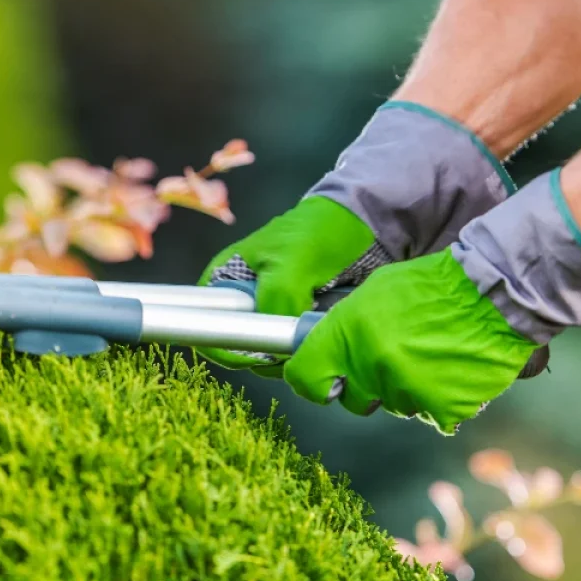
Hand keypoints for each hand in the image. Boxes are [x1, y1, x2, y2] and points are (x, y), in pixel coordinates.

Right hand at [195, 102, 514, 372]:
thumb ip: (273, 300)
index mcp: (226, 278)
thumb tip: (269, 341)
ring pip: (272, 356)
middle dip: (266, 354)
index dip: (225, 344)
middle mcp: (246, 300)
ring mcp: (276, 314)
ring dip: (294, 354)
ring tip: (320, 333)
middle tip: (297, 343)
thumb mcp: (292, 262)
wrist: (375, 224)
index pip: (206, 325)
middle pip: (240, 348)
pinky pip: (301, 353)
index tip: (257, 352)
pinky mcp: (305, 325)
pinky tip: (331, 340)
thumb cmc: (326, 231)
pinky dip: (314, 351)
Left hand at [283, 250, 536, 431]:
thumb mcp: (375, 291)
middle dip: (366, 385)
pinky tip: (451, 371)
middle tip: (390, 360)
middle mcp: (371, 365)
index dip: (311, 382)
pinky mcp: (441, 408)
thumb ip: (349, 325)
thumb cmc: (432, 286)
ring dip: (407, 388)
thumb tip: (333, 347)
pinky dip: (441, 400)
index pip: (305, 377)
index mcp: (348, 334)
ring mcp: (406, 390)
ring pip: (394, 405)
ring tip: (431, 355)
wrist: (492, 292)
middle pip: (353, 399)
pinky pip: (431, 415)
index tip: (323, 382)